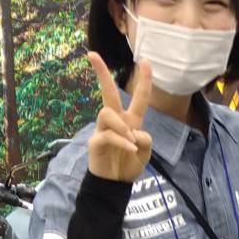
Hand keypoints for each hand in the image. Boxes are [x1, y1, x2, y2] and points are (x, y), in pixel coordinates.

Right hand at [86, 53, 152, 182]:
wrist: (115, 184)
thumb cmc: (129, 164)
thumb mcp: (145, 152)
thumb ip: (145, 139)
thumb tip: (133, 133)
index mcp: (131, 120)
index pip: (139, 97)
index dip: (144, 80)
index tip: (146, 61)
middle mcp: (116, 121)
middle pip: (108, 92)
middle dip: (101, 73)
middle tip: (92, 54)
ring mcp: (103, 129)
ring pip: (107, 113)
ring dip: (122, 127)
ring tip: (131, 143)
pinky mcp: (96, 142)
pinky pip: (108, 135)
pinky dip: (121, 141)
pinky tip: (130, 149)